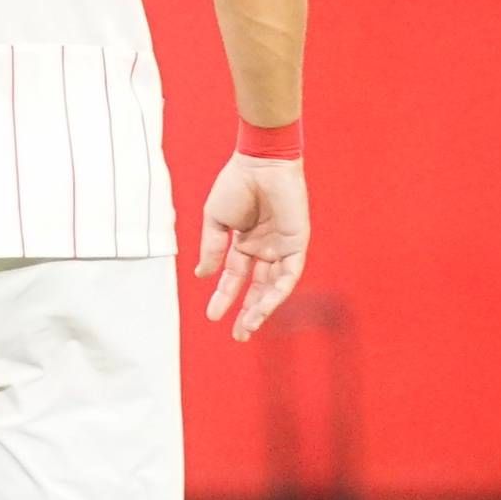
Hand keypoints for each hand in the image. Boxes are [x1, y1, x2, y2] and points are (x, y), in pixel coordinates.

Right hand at [194, 153, 309, 341]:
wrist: (260, 163)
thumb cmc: (236, 184)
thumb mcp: (216, 221)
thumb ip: (211, 250)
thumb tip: (203, 277)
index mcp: (245, 242)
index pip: (234, 277)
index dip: (224, 296)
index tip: (212, 316)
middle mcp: (264, 248)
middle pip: (257, 288)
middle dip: (248, 312)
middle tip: (239, 336)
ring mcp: (282, 247)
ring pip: (274, 287)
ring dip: (262, 308)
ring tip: (248, 327)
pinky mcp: (297, 243)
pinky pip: (289, 274)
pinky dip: (278, 292)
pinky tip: (264, 306)